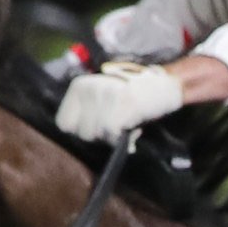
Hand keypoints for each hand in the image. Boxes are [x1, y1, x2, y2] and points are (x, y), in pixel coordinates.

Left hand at [56, 61, 189, 143]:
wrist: (163, 87)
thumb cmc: (132, 102)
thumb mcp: (102, 105)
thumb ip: (89, 118)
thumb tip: (83, 139)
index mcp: (78, 87)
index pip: (64, 124)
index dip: (82, 132)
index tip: (100, 128)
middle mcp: (88, 86)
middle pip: (82, 132)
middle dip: (101, 136)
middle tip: (119, 125)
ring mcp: (104, 92)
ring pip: (98, 133)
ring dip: (116, 137)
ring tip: (128, 123)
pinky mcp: (121, 100)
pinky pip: (113, 132)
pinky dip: (126, 137)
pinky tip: (134, 127)